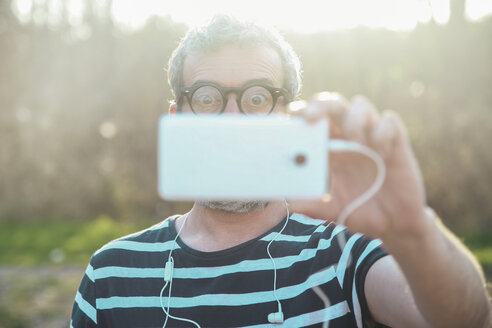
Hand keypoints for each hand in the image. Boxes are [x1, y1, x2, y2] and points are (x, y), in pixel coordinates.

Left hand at [288, 92, 427, 241]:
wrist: (391, 226)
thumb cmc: (355, 210)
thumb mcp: (325, 209)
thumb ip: (304, 203)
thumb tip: (277, 204)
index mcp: (327, 147)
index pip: (311, 118)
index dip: (301, 112)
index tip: (289, 117)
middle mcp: (347, 137)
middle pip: (332, 104)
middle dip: (320, 105)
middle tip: (310, 118)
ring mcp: (371, 137)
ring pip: (360, 106)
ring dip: (354, 120)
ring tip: (356, 145)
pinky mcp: (396, 143)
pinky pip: (390, 122)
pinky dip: (383, 132)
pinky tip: (382, 153)